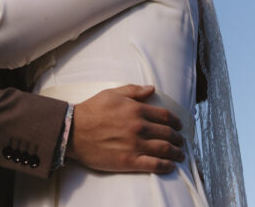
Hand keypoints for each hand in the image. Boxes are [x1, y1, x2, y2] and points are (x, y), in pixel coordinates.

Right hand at [67, 84, 184, 172]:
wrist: (73, 131)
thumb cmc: (91, 111)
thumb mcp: (112, 94)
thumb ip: (133, 91)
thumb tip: (151, 89)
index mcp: (136, 110)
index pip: (164, 116)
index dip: (175, 121)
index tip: (178, 125)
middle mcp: (139, 127)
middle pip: (167, 133)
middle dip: (177, 138)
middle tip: (181, 141)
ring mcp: (135, 145)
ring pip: (164, 149)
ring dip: (176, 152)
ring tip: (180, 154)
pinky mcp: (129, 161)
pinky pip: (154, 165)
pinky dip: (166, 166)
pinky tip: (171, 166)